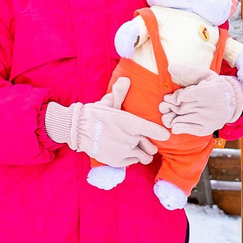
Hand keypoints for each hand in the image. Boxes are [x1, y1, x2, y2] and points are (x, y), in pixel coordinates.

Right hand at [45, 76, 169, 168]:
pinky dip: (130, 159)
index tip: (164, 135)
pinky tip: (122, 152)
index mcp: (132, 123)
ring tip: (133, 148)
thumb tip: (125, 80)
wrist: (78, 130)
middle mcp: (131, 139)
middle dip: (149, 146)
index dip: (162, 133)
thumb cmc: (95, 114)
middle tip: (143, 142)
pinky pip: (132, 163)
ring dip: (140, 153)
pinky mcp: (117, 161)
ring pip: (144, 158)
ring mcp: (125, 152)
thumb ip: (120, 92)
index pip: (156, 131)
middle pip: (152, 148)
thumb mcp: (109, 102)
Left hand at [159, 73, 242, 134]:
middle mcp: (210, 107)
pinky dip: (176, 125)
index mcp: (211, 91)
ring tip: (170, 111)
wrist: (231, 103)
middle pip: (182, 107)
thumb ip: (188, 70)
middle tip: (166, 104)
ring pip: (181, 118)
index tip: (173, 96)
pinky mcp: (205, 129)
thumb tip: (170, 67)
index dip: (177, 96)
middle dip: (171, 105)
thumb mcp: (205, 75)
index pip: (186, 96)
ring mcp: (208, 120)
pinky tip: (177, 120)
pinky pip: (183, 128)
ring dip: (171, 115)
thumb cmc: (213, 87)